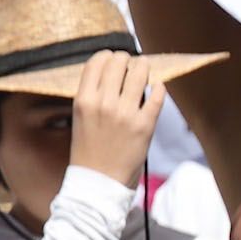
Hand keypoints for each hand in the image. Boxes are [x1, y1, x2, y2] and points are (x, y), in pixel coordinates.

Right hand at [66, 51, 162, 186]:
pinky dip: (159, 87)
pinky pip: (157, 94)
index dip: (107, 56)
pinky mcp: (144, 125)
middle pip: (119, 61)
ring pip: (140, 71)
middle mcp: (103, 103)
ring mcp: (125, 114)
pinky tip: (156, 88)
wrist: (98, 183)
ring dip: (144, 67)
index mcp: (83, 100)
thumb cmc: (89, 150)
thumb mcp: (81, 118)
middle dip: (127, 60)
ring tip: (144, 71)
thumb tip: (114, 70)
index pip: (97, 61)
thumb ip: (94, 95)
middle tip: (131, 66)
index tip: (113, 61)